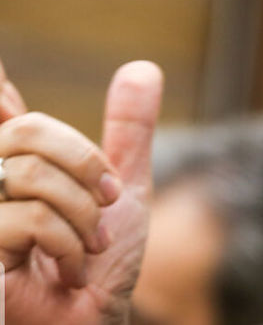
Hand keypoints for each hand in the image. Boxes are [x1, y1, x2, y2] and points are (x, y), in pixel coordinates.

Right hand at [0, 59, 163, 323]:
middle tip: (106, 201)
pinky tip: (69, 270)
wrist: (94, 322)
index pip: (3, 110)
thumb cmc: (100, 264)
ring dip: (82, 215)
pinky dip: (68, 243)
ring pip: (29, 174)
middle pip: (26, 130)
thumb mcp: (121, 190)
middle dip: (84, 163)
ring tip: (89, 247)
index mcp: (16, 163)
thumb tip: (142, 68)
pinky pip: (27, 219)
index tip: (4, 84)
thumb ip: (127, 132)